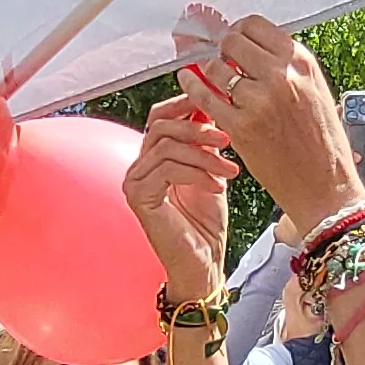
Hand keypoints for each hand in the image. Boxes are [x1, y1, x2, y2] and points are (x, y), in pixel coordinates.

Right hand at [124, 97, 240, 298]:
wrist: (203, 263)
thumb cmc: (206, 223)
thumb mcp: (211, 171)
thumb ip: (206, 143)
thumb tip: (213, 106)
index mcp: (154, 157)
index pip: (160, 116)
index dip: (185, 104)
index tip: (215, 102)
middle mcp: (138, 166)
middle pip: (161, 125)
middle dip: (198, 128)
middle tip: (227, 139)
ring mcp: (134, 182)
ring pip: (166, 146)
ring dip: (203, 155)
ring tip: (230, 170)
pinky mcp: (138, 198)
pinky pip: (166, 169)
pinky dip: (196, 174)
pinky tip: (216, 188)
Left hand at [183, 15, 364, 223]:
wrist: (324, 185)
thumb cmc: (322, 141)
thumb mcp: (316, 91)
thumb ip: (287, 68)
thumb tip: (255, 47)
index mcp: (302, 63)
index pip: (257, 25)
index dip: (239, 31)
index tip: (234, 41)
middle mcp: (281, 76)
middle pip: (232, 41)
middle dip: (222, 48)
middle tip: (222, 58)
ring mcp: (259, 101)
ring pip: (216, 67)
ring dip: (209, 69)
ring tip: (208, 75)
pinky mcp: (241, 127)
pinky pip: (205, 97)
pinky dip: (192, 86)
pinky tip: (187, 81)